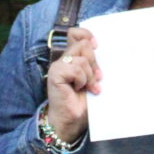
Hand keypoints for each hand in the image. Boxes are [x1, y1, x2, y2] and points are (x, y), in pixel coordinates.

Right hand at [44, 27, 98, 145]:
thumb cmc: (83, 101)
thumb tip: (98, 47)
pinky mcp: (55, 74)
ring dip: (90, 76)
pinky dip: (82, 80)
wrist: (72, 120)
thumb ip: (93, 62)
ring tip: (90, 88)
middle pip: (84, 45)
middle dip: (95, 64)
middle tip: (97, 79)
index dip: (87, 35)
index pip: (76, 34)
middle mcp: (64, 59)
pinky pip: (75, 69)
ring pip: (82, 59)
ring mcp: (58, 66)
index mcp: (72, 57)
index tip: (97, 46)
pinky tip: (79, 89)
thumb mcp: (92, 77)